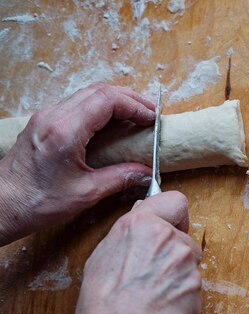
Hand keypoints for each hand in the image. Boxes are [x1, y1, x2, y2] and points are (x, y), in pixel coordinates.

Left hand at [0, 83, 155, 245]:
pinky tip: (111, 123)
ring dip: (114, 101)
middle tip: (149, 114)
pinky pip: (76, 105)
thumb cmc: (37, 202)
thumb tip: (146, 172)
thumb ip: (120, 178)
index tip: (151, 119)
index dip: (134, 106)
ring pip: (86, 94)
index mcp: (65, 131)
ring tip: (135, 116)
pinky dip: (99, 108)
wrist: (0, 206)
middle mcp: (53, 117)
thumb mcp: (86, 193)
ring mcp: (45, 118)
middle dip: (128, 99)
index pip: (106, 100)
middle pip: (98, 91)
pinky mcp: (42, 124)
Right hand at [71, 191, 201, 313]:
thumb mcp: (104, 253)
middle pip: (184, 236)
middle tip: (152, 272)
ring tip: (154, 292)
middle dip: (175, 251)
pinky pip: (193, 286)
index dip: (175, 215)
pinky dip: (182, 295)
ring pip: (189, 262)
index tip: (172, 224)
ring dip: (179, 274)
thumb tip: (144, 216)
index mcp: (143, 223)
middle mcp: (169, 237)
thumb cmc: (104, 300)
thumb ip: (131, 231)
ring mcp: (187, 262)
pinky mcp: (198, 285)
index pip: (176, 201)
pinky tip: (162, 306)